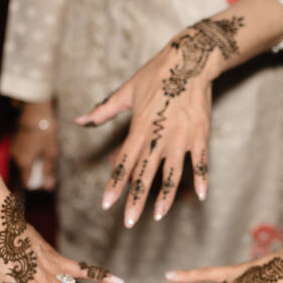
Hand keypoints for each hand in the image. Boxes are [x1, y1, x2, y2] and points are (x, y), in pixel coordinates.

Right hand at [12, 101, 57, 190]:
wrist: (35, 114)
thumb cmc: (45, 133)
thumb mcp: (51, 154)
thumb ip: (48, 172)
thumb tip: (48, 187)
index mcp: (24, 164)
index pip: (26, 183)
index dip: (36, 185)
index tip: (44, 183)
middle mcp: (16, 159)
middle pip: (24, 174)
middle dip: (36, 175)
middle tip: (47, 170)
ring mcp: (14, 151)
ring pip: (23, 165)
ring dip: (32, 166)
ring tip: (44, 158)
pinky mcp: (15, 144)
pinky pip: (21, 156)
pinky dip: (29, 157)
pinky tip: (38, 151)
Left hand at [75, 18, 246, 226]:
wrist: (189, 61)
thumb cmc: (154, 75)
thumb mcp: (126, 92)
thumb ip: (103, 111)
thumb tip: (79, 120)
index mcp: (139, 129)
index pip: (124, 162)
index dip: (114, 184)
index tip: (107, 204)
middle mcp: (159, 137)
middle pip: (145, 174)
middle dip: (136, 199)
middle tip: (129, 222)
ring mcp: (181, 138)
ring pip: (172, 173)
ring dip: (165, 196)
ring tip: (159, 215)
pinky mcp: (200, 136)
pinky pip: (201, 162)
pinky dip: (202, 179)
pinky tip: (200, 197)